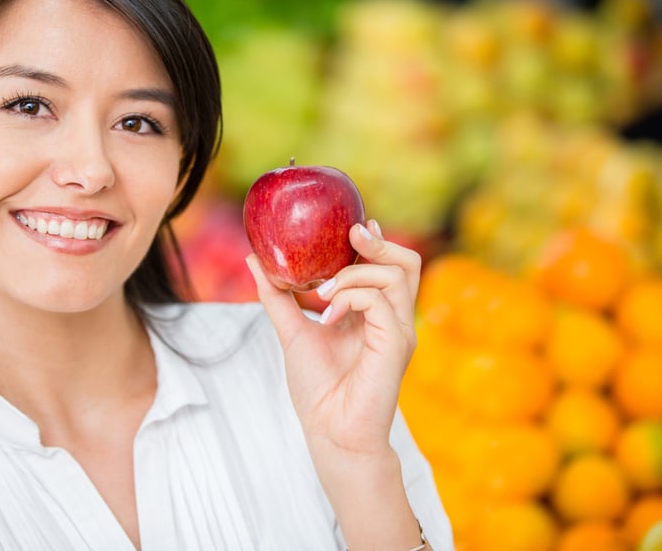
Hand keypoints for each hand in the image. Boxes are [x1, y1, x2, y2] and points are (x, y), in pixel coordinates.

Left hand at [246, 219, 421, 455]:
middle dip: (379, 241)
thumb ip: (278, 297)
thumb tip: (254, 260)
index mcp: (375, 314)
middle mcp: (393, 319)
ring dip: (354, 273)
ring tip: (323, 293)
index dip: (375, 240)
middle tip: (350, 235)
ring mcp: (399, 330)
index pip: (390, 265)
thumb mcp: (292, 332)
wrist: (329, 434)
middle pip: (407, 262)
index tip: (349, 226)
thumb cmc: (317, 390)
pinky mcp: (397, 344)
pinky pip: (381, 300)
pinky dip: (351, 297)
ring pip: (397, 273)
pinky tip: (327, 315)